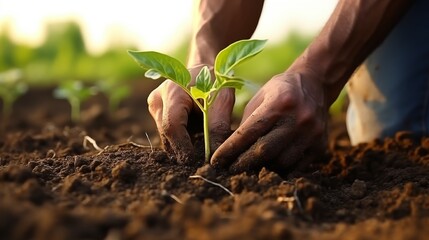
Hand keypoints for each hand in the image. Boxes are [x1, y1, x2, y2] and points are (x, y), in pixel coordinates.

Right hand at [147, 65, 234, 163]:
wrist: (203, 69)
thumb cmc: (215, 81)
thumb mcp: (223, 99)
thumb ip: (218, 126)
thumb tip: (214, 156)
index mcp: (172, 92)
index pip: (172, 126)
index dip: (183, 147)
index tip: (197, 163)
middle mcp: (157, 100)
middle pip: (168, 135)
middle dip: (184, 151)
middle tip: (203, 163)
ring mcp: (155, 107)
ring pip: (166, 138)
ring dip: (183, 146)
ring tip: (202, 151)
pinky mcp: (157, 114)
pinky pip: (168, 135)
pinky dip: (182, 141)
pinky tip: (195, 142)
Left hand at [211, 70, 327, 173]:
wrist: (315, 84)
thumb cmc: (280, 90)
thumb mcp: (260, 97)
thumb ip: (247, 122)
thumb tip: (232, 151)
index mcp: (279, 103)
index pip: (249, 132)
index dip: (230, 149)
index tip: (216, 161)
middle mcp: (298, 119)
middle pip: (265, 151)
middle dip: (244, 163)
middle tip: (231, 170)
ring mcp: (312, 133)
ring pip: (280, 163)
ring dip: (263, 167)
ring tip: (253, 165)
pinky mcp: (320, 145)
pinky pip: (296, 167)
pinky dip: (280, 169)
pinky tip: (272, 164)